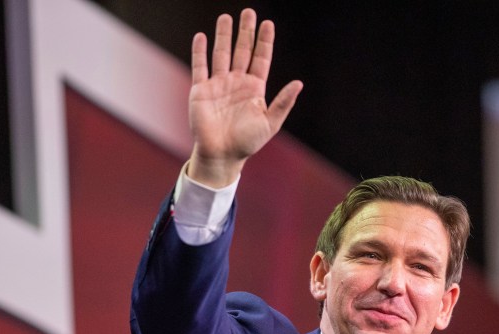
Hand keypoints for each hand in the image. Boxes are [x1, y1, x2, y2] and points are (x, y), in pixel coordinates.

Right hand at [187, 8, 302, 187]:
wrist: (222, 156)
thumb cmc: (247, 143)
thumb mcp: (271, 123)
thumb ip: (283, 102)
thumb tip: (299, 83)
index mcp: (254, 89)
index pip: (261, 58)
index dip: (264, 41)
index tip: (268, 24)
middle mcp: (237, 83)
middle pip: (242, 51)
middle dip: (245, 31)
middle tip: (248, 12)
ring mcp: (218, 85)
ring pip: (221, 54)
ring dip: (223, 36)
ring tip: (225, 17)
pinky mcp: (201, 91)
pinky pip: (200, 66)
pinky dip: (199, 51)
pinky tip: (201, 37)